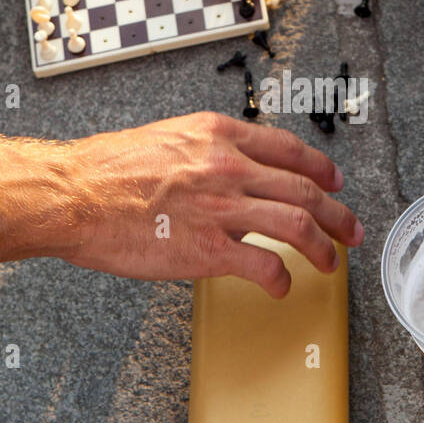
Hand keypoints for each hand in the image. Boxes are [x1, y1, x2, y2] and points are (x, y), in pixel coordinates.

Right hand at [62, 112, 363, 296]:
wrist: (73, 196)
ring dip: (324, 248)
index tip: (334, 182)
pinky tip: (281, 287)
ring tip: (330, 262)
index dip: (322, 169)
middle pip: (306, 190)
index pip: (290, 149)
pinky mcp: (209, 249)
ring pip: (299, 225)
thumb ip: (207, 153)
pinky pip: (265, 265)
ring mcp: (222, 208)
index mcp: (218, 135)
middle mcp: (228, 166)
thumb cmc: (106, 172)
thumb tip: (234, 175)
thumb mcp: (168, 140)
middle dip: (338, 214)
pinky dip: (281, 279)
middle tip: (350, 229)